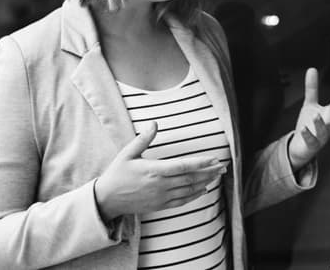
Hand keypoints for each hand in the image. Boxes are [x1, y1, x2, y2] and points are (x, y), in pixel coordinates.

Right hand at [94, 121, 226, 219]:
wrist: (106, 199)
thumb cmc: (117, 174)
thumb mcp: (127, 154)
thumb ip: (143, 139)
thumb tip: (154, 123)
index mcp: (154, 170)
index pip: (183, 166)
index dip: (201, 163)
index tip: (214, 159)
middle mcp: (160, 185)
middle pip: (191, 178)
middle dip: (209, 172)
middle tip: (224, 166)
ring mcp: (161, 197)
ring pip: (189, 190)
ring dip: (205, 182)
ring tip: (217, 175)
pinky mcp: (160, 205)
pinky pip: (182, 201)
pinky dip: (195, 196)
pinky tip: (204, 190)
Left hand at [287, 68, 329, 169]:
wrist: (302, 146)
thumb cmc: (310, 124)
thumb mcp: (310, 104)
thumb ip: (312, 88)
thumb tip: (312, 69)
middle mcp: (328, 126)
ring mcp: (321, 137)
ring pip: (324, 131)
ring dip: (321, 124)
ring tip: (316, 115)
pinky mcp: (311, 145)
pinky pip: (311, 141)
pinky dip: (308, 135)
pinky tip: (304, 129)